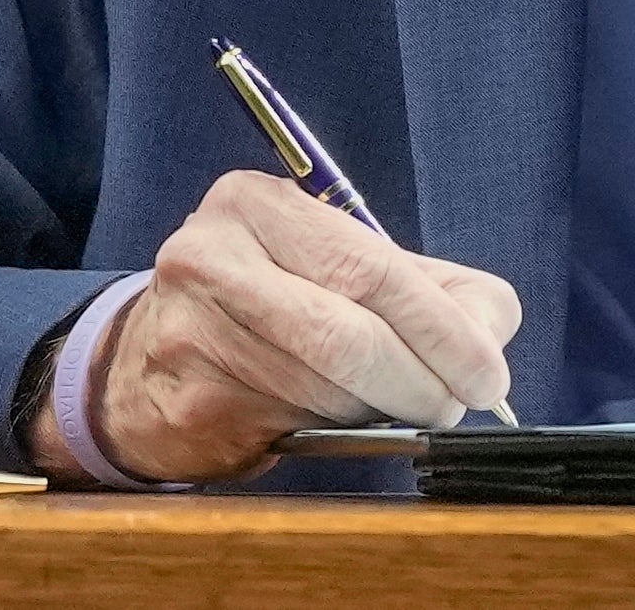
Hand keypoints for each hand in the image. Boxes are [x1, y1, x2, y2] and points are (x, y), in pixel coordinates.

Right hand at [47, 170, 518, 485]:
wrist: (143, 361)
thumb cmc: (271, 302)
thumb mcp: (343, 266)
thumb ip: (433, 286)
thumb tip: (490, 336)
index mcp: (257, 203)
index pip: (370, 268)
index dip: (442, 329)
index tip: (487, 373)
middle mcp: (211, 255)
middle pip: (348, 333)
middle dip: (421, 380)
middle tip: (455, 405)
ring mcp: (189, 331)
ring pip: (325, 388)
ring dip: (380, 410)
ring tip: (396, 405)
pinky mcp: (185, 400)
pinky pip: (291, 425)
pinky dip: (334, 430)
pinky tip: (337, 420)